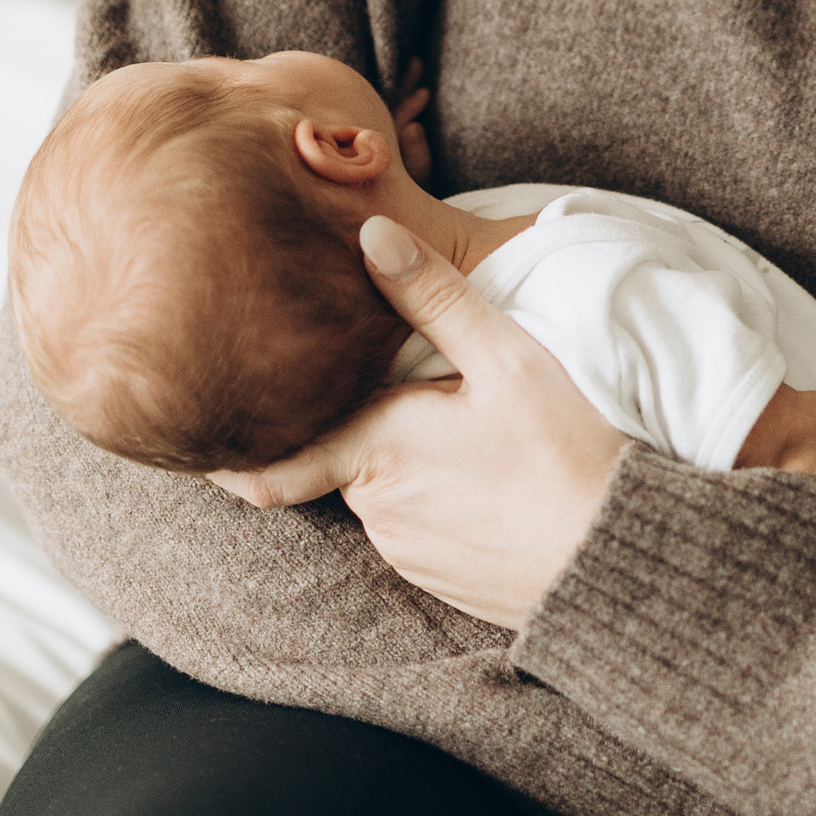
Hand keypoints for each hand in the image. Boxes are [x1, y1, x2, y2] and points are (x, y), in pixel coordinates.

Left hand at [217, 215, 623, 628]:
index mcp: (377, 450)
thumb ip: (433, 296)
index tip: (195, 441)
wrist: (620, 563)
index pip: (277, 464)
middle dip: (363, 427)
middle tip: (404, 393)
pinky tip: (494, 482)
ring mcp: (415, 555)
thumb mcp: (507, 357)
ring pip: (389, 493)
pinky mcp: (451, 582)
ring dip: (409, 467)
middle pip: (350, 456)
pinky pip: (426, 529)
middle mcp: (379, 511)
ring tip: (471, 438)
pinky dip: (443, 503)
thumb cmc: (567, 451)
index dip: (234, 455)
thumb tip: (368, 232)